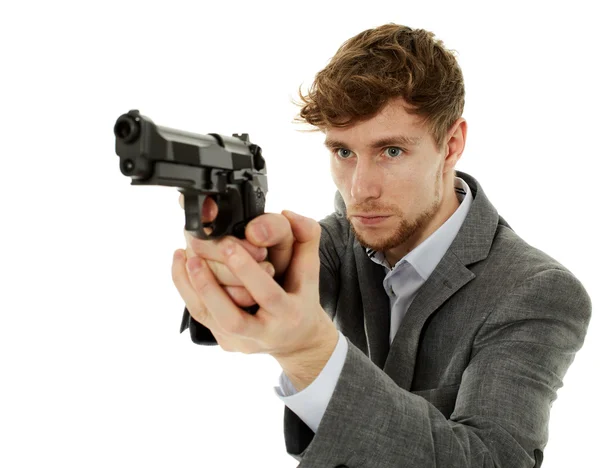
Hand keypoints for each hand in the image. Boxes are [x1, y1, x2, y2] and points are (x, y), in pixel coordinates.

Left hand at [172, 208, 337, 360]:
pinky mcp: (226, 342)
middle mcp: (265, 333)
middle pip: (231, 318)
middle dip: (210, 287)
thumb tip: (288, 214)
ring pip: (209, 318)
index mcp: (289, 314)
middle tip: (195, 256)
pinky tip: (182, 266)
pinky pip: (202, 316)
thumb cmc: (302, 298)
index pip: (267, 295)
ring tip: (183, 256)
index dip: (247, 270)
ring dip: (192, 286)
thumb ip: (307, 237)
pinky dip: (188, 291)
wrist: (297, 341)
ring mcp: (242, 341)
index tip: (229, 244)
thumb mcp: (311, 268)